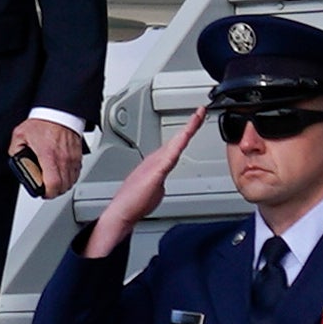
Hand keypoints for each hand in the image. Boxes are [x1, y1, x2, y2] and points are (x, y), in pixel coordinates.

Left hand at [9, 116, 86, 200]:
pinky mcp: (78, 156)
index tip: (41, 192)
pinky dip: (70, 177)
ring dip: (62, 186)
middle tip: (46, 189)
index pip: (53, 184)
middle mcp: (63, 158)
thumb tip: (16, 160)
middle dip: (54, 192)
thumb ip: (16, 150)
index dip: (47, 193)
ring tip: (53, 183)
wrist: (59, 112)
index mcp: (48, 155)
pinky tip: (62, 175)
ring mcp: (72, 158)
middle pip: (63, 186)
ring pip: (71, 181)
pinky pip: (77, 173)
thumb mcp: (21, 134)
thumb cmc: (42, 122)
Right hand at [87, 109, 205, 257]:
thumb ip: (159, 183)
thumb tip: (162, 183)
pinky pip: (170, 157)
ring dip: (188, 130)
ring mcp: (156, 165)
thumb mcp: (153, 191)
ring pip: (176, 144)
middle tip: (201, 111)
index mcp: (158, 164)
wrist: (122, 212)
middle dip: (190, 125)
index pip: (176, 145)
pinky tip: (185, 137)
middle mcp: (157, 160)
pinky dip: (178, 145)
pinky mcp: (155, 173)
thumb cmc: (135, 204)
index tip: (196, 121)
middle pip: (178, 140)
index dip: (187, 132)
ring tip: (197, 116)